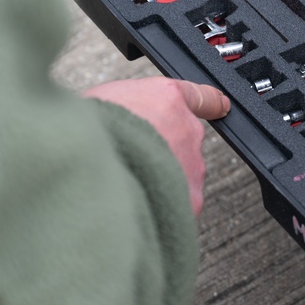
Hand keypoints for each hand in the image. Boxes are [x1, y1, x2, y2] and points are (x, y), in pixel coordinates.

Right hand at [83, 77, 230, 214]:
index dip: (208, 103)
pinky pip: (179, 205)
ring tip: (126, 187)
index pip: (202, 96)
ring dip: (161, 182)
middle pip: (182, 143)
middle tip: (130, 162)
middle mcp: (188, 129)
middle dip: (161, 154)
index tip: (218, 106)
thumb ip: (128, 111)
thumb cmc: (87, 133)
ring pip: (181, 176)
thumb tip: (124, 122)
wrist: (90, 164)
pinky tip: (136, 205)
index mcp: (167, 98)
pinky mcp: (191, 199)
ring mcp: (193, 165)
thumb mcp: (103, 103)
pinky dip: (161, 208)